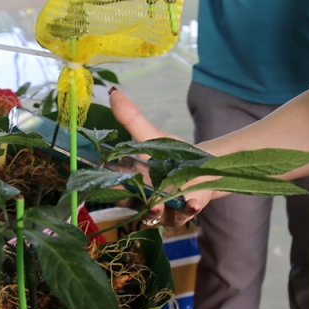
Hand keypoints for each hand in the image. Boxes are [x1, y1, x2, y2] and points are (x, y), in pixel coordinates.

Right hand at [108, 88, 213, 226]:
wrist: (202, 165)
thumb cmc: (171, 154)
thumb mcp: (150, 136)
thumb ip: (131, 119)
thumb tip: (113, 93)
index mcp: (131, 182)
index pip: (113, 186)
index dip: (106, 185)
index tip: (106, 179)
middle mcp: (143, 199)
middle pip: (132, 205)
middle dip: (131, 201)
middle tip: (129, 194)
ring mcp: (163, 208)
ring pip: (155, 215)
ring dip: (156, 211)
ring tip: (158, 205)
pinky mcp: (184, 210)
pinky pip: (184, 215)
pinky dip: (188, 210)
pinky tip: (193, 203)